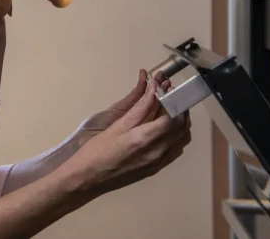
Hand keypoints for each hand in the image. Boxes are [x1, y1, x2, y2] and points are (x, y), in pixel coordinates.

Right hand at [57, 72, 191, 197]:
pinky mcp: (154, 169)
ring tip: (167, 110)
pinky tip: (161, 129)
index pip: (175, 118)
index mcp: (146, 139)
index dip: (176, 101)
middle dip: (180, 110)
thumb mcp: (117, 125)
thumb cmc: (97, 151)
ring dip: (179, 123)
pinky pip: (174, 150)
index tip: (169, 91)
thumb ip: (139, 108)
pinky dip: (175, 136)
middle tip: (170, 97)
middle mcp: (157, 153)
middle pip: (182, 128)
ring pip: (182, 140)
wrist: (87, 179)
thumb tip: (153, 91)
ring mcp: (157, 163)